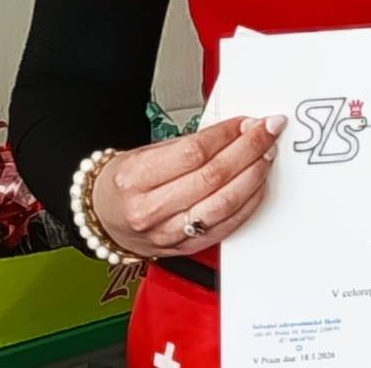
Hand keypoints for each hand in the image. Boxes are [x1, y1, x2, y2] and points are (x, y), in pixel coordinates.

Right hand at [90, 115, 287, 257]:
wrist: (102, 219)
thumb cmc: (125, 182)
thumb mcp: (146, 153)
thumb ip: (190, 144)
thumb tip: (237, 131)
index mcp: (135, 179)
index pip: (193, 153)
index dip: (227, 134)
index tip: (248, 121)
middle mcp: (149, 210)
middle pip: (213, 177)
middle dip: (249, 149)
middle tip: (269, 131)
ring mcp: (167, 234)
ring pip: (224, 203)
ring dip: (254, 175)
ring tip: (267, 155)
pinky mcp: (184, 249)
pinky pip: (226, 227)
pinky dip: (249, 204)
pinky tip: (258, 185)